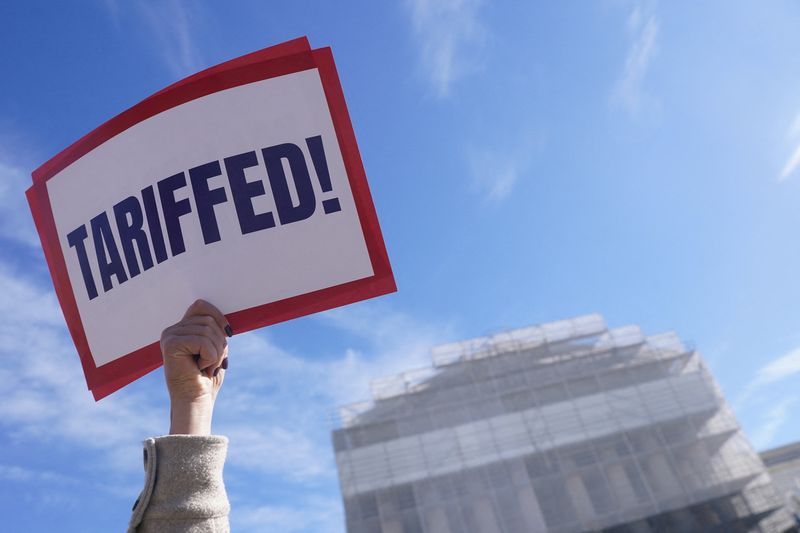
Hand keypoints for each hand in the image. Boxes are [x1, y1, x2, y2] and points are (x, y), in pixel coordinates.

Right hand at [160, 299, 231, 434]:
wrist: (195, 400)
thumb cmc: (206, 378)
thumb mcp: (215, 348)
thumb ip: (215, 331)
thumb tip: (225, 322)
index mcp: (182, 329)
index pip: (201, 306)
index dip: (218, 316)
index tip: (229, 332)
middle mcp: (172, 330)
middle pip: (208, 320)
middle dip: (219, 342)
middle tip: (212, 362)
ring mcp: (169, 336)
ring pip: (207, 330)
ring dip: (216, 352)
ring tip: (206, 366)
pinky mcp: (170, 344)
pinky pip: (202, 341)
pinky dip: (210, 356)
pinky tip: (200, 368)